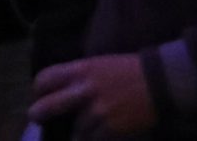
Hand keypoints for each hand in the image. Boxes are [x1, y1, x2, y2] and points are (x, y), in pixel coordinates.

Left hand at [28, 54, 156, 138]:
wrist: (159, 82)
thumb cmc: (127, 71)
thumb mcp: (98, 64)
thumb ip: (78, 77)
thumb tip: (61, 93)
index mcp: (80, 70)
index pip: (45, 79)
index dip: (38, 90)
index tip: (38, 97)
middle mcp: (83, 90)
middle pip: (47, 107)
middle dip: (38, 115)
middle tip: (38, 119)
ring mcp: (96, 111)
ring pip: (75, 130)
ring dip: (79, 132)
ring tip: (88, 128)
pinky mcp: (110, 128)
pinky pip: (93, 140)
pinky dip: (95, 139)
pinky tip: (101, 134)